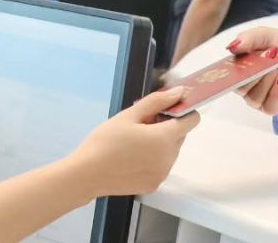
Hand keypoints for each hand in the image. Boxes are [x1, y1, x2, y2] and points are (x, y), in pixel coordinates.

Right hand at [70, 87, 199, 196]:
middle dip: (166, 127)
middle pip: (179, 136)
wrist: (87, 174)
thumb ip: (157, 102)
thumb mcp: (129, 115)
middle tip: (140, 124)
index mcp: (165, 138)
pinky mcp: (153, 185)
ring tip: (134, 142)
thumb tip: (179, 92)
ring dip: (160, 144)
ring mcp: (162, 174)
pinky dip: (153, 159)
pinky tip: (132, 158)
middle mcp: (169, 158)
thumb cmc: (106, 140)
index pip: (191, 120)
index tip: (164, 109)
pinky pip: (161, 166)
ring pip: (170, 152)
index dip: (182, 111)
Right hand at [228, 27, 277, 118]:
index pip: (223, 70)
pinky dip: (271, 87)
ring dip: (262, 77)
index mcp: (238, 65)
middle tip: (266, 56)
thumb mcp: (269, 36)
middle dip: (248, 69)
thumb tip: (232, 47)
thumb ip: (250, 37)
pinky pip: (260, 100)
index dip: (224, 68)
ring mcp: (253, 95)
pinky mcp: (266, 106)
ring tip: (277, 66)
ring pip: (247, 91)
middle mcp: (242, 82)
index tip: (233, 59)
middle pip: (233, 82)